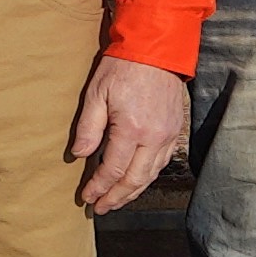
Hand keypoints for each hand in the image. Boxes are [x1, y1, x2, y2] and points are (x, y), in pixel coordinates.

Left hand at [69, 55, 189, 214]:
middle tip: (101, 208)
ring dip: (133, 192)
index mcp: (132, 129)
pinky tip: (137, 181)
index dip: (99, 187)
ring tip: (116, 201)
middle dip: (116, 197)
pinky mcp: (175, 130)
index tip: (87, 197)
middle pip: (135, 180)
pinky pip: (162, 163)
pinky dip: (147, 177)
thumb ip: (88, 127)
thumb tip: (80, 155)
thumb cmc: (123, 67)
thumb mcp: (96, 92)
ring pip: (150, 175)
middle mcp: (154, 138)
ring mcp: (168, 136)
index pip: (114, 169)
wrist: (157, 49)